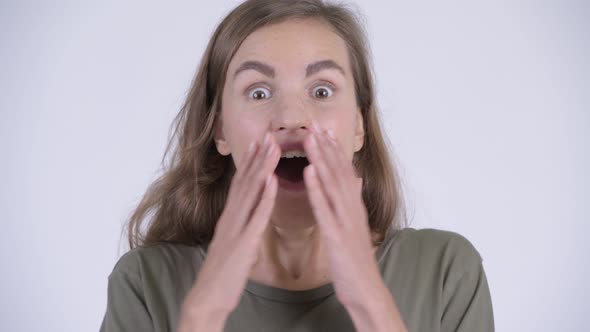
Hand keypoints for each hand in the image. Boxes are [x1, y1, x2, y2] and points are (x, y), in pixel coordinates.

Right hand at [178, 132, 279, 330]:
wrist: (208, 297)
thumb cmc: (224, 273)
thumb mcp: (234, 243)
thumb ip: (242, 226)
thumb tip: (250, 213)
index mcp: (230, 218)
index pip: (241, 184)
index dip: (252, 162)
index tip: (261, 142)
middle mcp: (231, 218)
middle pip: (245, 182)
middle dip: (258, 157)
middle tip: (269, 135)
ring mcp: (236, 229)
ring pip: (250, 193)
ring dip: (262, 168)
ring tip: (273, 148)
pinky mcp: (243, 243)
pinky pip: (256, 217)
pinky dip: (265, 198)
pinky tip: (273, 182)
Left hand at [302, 124, 406, 330]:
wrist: (365, 289)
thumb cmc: (356, 260)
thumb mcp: (357, 226)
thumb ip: (355, 201)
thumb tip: (357, 179)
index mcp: (353, 207)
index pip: (344, 172)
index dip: (334, 150)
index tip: (323, 129)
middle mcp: (352, 208)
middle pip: (339, 172)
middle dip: (327, 147)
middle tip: (315, 123)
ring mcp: (345, 220)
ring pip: (332, 184)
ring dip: (321, 159)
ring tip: (310, 138)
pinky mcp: (336, 234)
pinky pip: (325, 208)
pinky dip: (317, 188)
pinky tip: (308, 172)